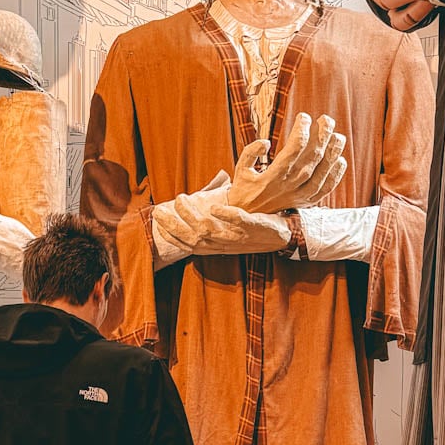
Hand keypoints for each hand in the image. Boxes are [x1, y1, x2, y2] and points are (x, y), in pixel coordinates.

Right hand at [168, 197, 294, 255]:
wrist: (286, 235)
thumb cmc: (256, 232)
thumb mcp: (232, 231)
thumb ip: (215, 221)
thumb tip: (199, 207)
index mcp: (218, 246)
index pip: (189, 244)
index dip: (172, 234)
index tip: (158, 220)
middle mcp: (226, 243)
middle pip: (194, 237)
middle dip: (175, 225)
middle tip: (162, 210)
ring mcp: (240, 235)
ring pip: (211, 229)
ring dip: (193, 215)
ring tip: (182, 199)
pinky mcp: (255, 225)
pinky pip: (240, 221)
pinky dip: (227, 215)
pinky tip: (215, 207)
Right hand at [227, 113, 346, 215]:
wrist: (249, 218)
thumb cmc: (245, 189)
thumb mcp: (241, 169)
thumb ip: (251, 152)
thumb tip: (266, 142)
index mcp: (273, 176)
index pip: (294, 148)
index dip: (302, 130)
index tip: (304, 117)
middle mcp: (289, 186)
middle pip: (312, 156)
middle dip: (322, 135)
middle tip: (326, 119)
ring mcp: (299, 195)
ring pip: (322, 172)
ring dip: (333, 152)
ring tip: (338, 136)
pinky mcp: (306, 201)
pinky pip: (326, 189)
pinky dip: (335, 175)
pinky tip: (340, 160)